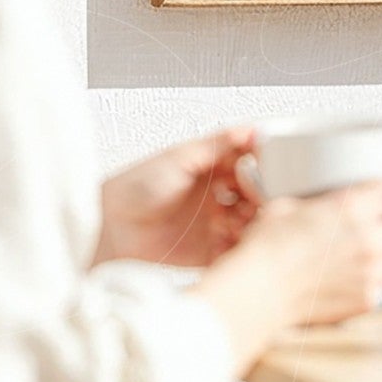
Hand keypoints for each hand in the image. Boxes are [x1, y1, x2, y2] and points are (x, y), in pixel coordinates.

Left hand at [95, 128, 259, 268]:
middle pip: (253, 194)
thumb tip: (250, 129)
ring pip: (249, 222)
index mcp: (210, 168)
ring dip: (255, 222)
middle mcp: (215, 195)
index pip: (248, 163)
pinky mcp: (208, 252)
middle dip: (261, 196)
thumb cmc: (136, 187)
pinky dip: (244, 248)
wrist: (110, 228)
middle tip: (263, 199)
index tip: (271, 170)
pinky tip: (243, 243)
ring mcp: (213, 224)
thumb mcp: (178, 157)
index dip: (261, 167)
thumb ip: (217, 144)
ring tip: (249, 221)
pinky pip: (235, 251)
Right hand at [242, 166, 381, 325]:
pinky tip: (346, 274)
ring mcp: (371, 273)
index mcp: (356, 207)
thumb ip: (318, 200)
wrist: (260, 291)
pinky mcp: (365, 300)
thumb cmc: (268, 248)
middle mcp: (371, 240)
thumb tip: (317, 197)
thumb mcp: (290, 203)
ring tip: (358, 249)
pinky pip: (379, 285)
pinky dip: (368, 278)